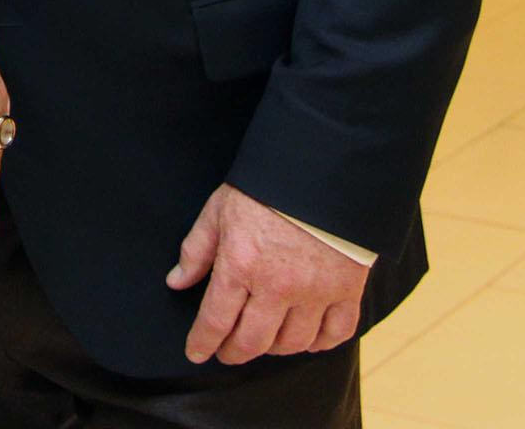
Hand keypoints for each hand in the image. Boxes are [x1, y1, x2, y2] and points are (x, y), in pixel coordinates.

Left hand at [167, 184, 368, 364]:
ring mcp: (315, 292)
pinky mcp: (347, 290)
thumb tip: (177, 281)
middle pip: (252, 342)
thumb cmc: (264, 190)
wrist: (320, 171)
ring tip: (262, 339)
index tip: (196, 353)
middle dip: (233, 352)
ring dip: (273, 348)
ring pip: (292, 343)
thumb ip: (197, 251)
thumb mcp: (218, 212)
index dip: (202, 343)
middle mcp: (278, 286)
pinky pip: (336, 334)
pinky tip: (305, 338)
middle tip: (226, 351)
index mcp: (241, 265)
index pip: (215, 320)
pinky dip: (319, 343)